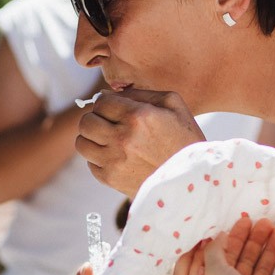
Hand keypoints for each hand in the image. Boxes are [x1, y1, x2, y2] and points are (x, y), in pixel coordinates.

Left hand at [75, 89, 203, 196]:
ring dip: (92, 138)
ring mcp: (114, 160)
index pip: (101, 102)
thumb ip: (141, 93)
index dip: (106, 103)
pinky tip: (116, 157)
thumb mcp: (173, 105)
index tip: (114, 109)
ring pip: (82, 142)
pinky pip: (90, 162)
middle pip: (86, 121)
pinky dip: (98, 158)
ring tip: (108, 139)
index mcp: (138, 116)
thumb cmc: (184, 139)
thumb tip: (107, 93)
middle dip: (95, 119)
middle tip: (108, 123)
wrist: (192, 181)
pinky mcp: (110, 178)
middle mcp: (122, 138)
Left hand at [173, 217, 274, 274]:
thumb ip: (214, 251)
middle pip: (243, 263)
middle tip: (266, 221)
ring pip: (263, 272)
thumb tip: (218, 235)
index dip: (232, 240)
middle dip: (254, 241)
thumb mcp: (212, 270)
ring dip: (271, 250)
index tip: (244, 222)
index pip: (222, 260)